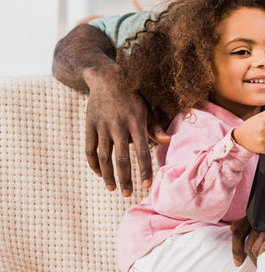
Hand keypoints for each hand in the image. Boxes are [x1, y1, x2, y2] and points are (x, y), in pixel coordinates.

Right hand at [83, 65, 169, 195]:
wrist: (106, 78)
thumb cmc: (133, 96)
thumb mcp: (148, 109)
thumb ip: (157, 128)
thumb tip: (169, 142)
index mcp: (136, 123)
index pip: (142, 152)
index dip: (145, 170)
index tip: (147, 185)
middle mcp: (118, 126)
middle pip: (122, 159)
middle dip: (125, 179)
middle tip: (127, 194)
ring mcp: (102, 126)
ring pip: (104, 157)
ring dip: (108, 175)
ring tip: (112, 189)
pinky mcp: (89, 125)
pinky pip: (89, 149)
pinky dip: (94, 164)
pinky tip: (100, 174)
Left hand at [231, 186, 264, 265]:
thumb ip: (254, 218)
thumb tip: (233, 228)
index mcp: (259, 209)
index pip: (238, 231)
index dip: (236, 249)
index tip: (238, 261)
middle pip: (247, 241)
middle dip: (247, 258)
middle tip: (255, 268)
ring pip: (259, 244)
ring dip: (258, 259)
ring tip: (264, 267)